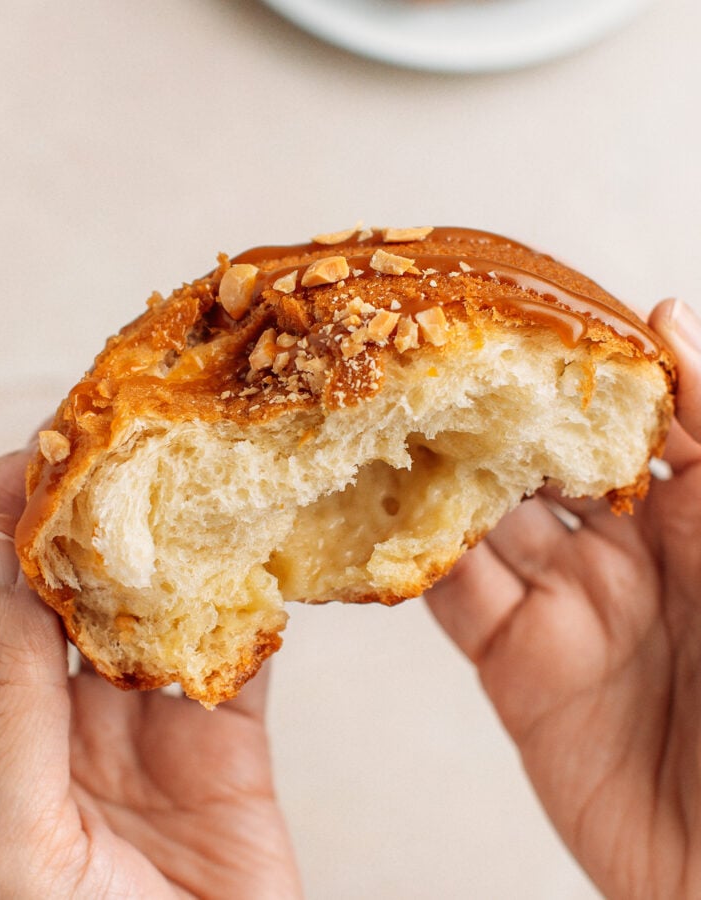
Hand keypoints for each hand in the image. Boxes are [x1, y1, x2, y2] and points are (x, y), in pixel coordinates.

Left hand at [0, 450, 301, 898]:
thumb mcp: (10, 851)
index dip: (8, 516)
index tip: (53, 452)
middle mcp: (53, 717)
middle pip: (75, 587)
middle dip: (109, 511)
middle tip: (149, 441)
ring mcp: (140, 727)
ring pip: (160, 609)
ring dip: (188, 548)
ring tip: (217, 478)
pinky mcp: (221, 745)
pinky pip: (237, 656)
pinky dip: (256, 606)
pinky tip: (271, 561)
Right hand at [426, 298, 700, 898]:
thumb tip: (661, 313)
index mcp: (685, 504)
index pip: (598, 409)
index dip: (547, 358)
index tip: (488, 302)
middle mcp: (616, 545)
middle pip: (524, 457)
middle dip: (470, 407)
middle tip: (406, 349)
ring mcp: (561, 602)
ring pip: (476, 517)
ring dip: (425, 471)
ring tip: (370, 411)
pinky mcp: (513, 664)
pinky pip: (451, 596)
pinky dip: (410, 554)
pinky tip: (374, 509)